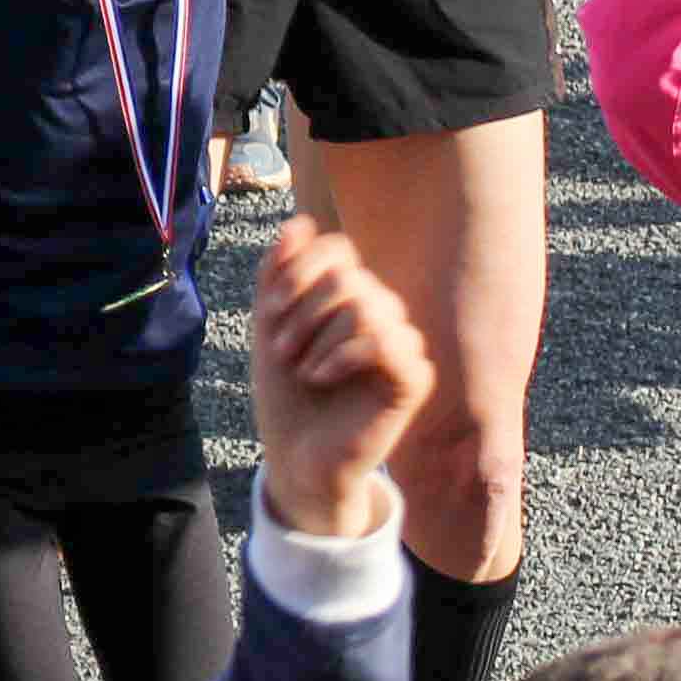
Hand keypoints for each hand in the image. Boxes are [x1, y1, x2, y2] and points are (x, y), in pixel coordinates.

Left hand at [242, 216, 424, 536]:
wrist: (295, 457)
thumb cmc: (285, 396)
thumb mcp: (269, 326)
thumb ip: (278, 273)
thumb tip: (300, 223)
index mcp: (353, 298)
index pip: (337, 250)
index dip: (296, 273)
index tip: (267, 313)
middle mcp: (384, 314)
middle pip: (348, 276)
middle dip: (302, 310)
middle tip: (282, 349)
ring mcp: (402, 345)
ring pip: (366, 305)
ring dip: (318, 337)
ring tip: (303, 369)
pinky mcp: (413, 378)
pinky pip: (386, 340)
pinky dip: (342, 355)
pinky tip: (321, 377)